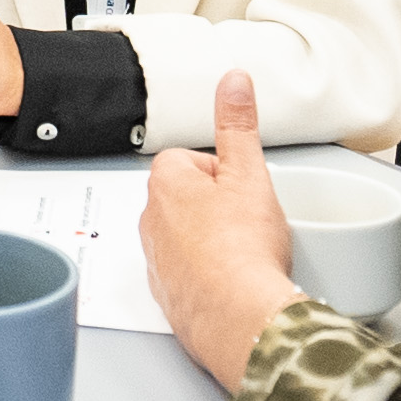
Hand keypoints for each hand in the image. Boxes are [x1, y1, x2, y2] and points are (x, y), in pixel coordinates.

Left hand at [141, 71, 299, 391]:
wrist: (240, 319)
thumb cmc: (242, 251)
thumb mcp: (250, 174)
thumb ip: (238, 124)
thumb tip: (233, 82)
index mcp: (165, 184)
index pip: (192, 160)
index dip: (224, 174)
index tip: (243, 189)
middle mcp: (151, 221)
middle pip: (189, 199)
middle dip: (217, 207)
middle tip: (248, 222)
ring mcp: (156, 261)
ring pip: (188, 236)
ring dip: (213, 241)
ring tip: (244, 253)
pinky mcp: (167, 295)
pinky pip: (188, 273)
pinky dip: (209, 275)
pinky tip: (234, 280)